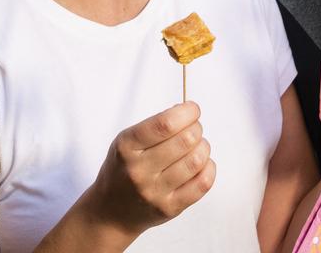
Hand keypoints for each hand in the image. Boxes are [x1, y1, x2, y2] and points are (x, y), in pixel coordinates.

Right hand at [82, 102, 215, 239]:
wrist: (112, 211)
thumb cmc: (124, 169)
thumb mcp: (127, 142)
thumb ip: (154, 126)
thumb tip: (186, 111)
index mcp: (126, 147)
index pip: (164, 124)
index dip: (186, 112)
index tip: (193, 109)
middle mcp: (139, 170)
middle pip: (185, 140)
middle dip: (196, 128)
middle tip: (194, 128)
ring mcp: (155, 191)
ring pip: (195, 161)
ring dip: (203, 147)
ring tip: (198, 146)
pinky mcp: (170, 208)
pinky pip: (202, 184)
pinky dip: (208, 167)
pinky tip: (202, 163)